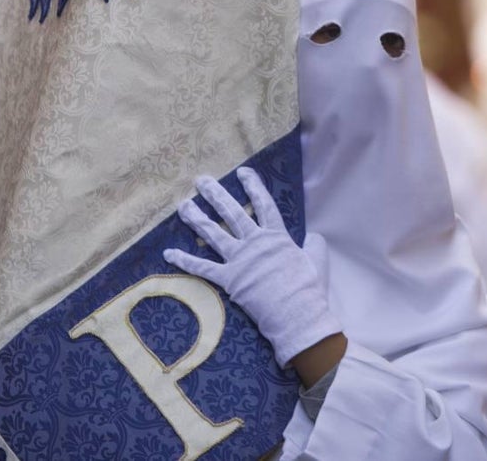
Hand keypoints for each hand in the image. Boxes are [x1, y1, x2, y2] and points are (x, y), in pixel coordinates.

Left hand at [164, 168, 342, 367]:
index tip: (242, 172)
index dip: (253, 186)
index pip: (263, 204)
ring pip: (213, 233)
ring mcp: (239, 260)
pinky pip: (202, 268)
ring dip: (196, 218)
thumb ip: (314, 246)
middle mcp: (254, 242)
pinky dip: (184, 261)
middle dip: (215, 194)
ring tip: (183, 205)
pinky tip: (169, 253)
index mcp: (277, 236)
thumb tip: (313, 237)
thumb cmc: (309, 290)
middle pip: (231, 212)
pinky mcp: (228, 280)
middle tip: (201, 181)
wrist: (297, 314)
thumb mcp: (318, 262)